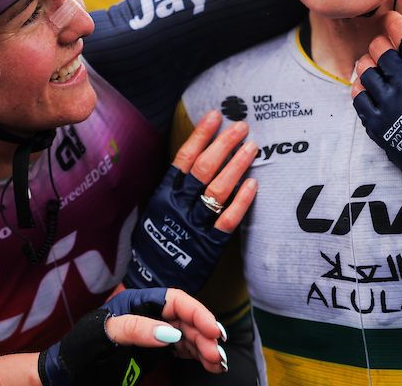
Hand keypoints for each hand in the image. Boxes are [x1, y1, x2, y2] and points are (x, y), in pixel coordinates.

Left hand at [39, 288, 225, 385]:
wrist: (67, 375)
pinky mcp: (155, 352)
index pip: (175, 301)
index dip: (197, 312)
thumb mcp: (104, 334)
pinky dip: (198, 356)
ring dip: (205, 348)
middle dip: (204, 335)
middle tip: (216, 356)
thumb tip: (170, 333)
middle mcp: (149, 315)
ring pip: (189, 336)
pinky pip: (183, 350)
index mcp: (137, 302)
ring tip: (217, 363)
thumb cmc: (80, 350)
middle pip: (186, 319)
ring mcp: (153, 334)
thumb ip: (136, 329)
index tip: (212, 331)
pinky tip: (210, 365)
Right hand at [124, 111, 256, 292]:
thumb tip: (188, 165)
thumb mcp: (153, 213)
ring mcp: (194, 225)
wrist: (148, 284)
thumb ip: (170, 191)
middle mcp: (178, 206)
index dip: (200, 135)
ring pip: (218, 189)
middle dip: (224, 144)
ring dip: (237, 165)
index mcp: (163, 195)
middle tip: (241, 126)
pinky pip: (228, 220)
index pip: (183, 158)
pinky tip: (254, 183)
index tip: (215, 116)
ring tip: (252, 147)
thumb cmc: (151, 247)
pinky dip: (241, 200)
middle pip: (204, 168)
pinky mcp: (209, 245)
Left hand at [351, 12, 401, 227]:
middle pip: (379, 48)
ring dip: (368, 65)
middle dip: (381, 45)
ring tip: (374, 70)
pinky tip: (367, 90)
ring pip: (364, 69)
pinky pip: (357, 97)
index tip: (391, 21)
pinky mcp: (376, 123)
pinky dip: (359, 89)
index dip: (394, 22)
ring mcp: (387, 102)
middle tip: (384, 51)